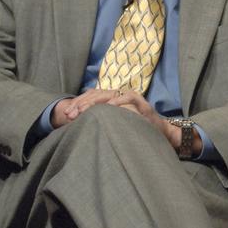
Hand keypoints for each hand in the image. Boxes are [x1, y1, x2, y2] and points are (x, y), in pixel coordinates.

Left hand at [50, 89, 200, 154]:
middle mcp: (120, 95)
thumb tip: (78, 126)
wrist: (161, 134)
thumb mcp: (115, 125)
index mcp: (112, 99)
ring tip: (82, 111)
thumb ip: (101, 122)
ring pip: (109, 94)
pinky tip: (106, 109)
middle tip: (70, 114)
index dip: (78, 103)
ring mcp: (131, 97)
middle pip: (97, 93)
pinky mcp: (141, 102)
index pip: (92, 95)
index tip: (66, 114)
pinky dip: (116, 102)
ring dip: (94, 102)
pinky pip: (127, 98)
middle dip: (82, 103)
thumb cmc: (135, 131)